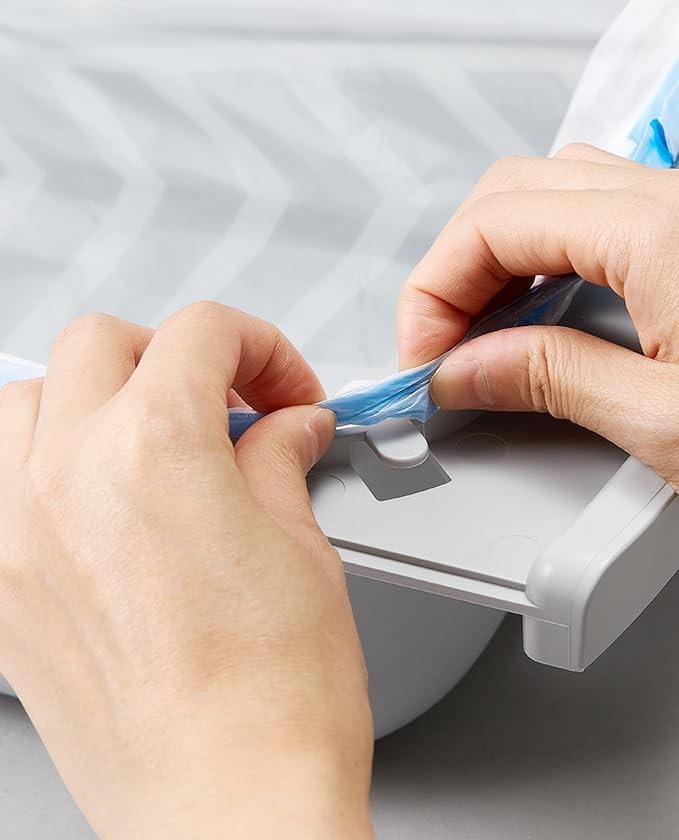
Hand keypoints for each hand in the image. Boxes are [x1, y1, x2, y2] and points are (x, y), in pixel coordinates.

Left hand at [0, 304, 372, 838]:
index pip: (202, 333)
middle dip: (176, 356)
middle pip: (104, 343)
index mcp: (157, 453)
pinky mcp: (1, 589)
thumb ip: (283, 463)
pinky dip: (43, 459)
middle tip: (223, 404)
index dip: (261, 347)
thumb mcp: (303, 549)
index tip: (282, 391)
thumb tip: (289, 427)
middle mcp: (68, 481)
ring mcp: (17, 534)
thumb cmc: (275, 702)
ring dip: (92, 395)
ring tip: (146, 435)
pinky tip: (94, 493)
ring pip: (26, 397)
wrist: (230, 810)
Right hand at [398, 143, 678, 490]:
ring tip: (481, 334)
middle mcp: (668, 200)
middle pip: (508, 196)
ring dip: (494, 259)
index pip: (490, 226)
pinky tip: (538, 314)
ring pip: (548, 196)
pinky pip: (592, 216)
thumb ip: (556, 382)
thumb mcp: (667, 420)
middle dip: (452, 272)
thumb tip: (466, 371)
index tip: (423, 362)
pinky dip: (540, 258)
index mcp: (657, 231)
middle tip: (441, 350)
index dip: (432, 297)